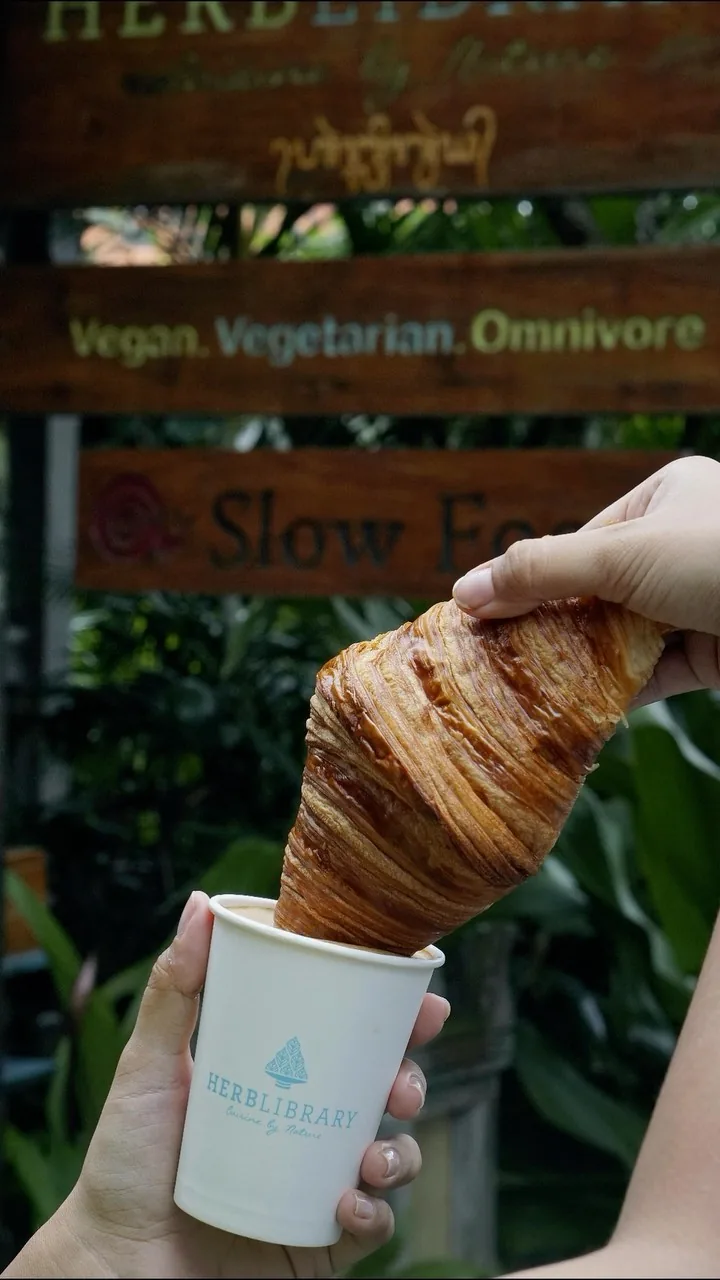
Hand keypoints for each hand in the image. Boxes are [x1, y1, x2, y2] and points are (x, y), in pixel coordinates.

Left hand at [8, 893, 447, 1279]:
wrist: (111, 1262)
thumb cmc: (124, 1160)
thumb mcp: (150, 1064)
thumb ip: (176, 988)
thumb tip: (201, 902)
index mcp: (283, 1078)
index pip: (351, 1040)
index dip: (398, 1019)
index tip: (427, 1001)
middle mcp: (307, 1128)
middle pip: (385, 1094)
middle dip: (413, 1080)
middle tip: (402, 1081)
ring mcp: (315, 1186)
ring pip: (391, 1158)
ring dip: (402, 1151)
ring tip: (375, 1155)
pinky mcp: (316, 1243)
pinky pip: (370, 1228)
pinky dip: (375, 1216)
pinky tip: (353, 1204)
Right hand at [452, 455, 719, 705]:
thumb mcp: (622, 555)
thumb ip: (542, 572)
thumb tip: (463, 592)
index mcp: (667, 499)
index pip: (583, 541)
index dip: (534, 580)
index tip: (484, 617)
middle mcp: (682, 547)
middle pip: (597, 592)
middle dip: (550, 627)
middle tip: (491, 660)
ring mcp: (699, 603)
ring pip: (622, 636)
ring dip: (578, 664)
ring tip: (518, 691)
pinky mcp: (714, 654)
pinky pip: (653, 672)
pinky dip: (615, 691)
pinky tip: (570, 709)